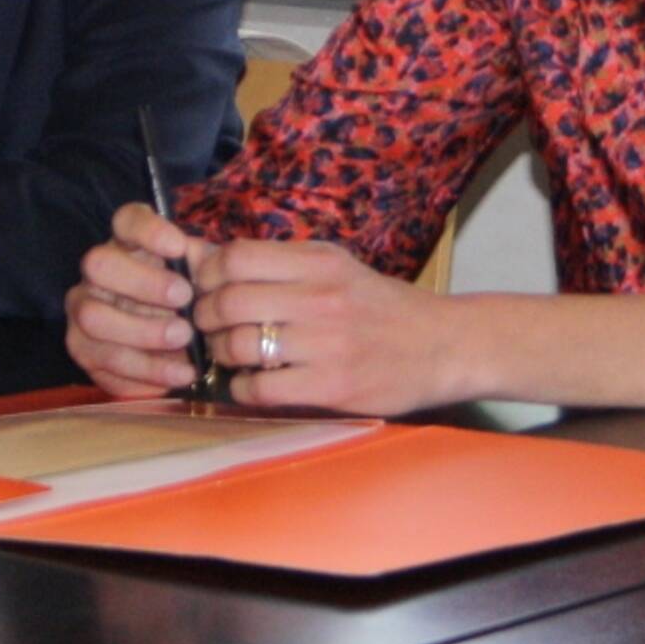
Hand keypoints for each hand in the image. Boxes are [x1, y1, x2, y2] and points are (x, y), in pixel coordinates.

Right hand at [65, 204, 209, 398]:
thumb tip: (215, 271)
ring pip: (93, 318)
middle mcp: (98, 271)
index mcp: (129, 242)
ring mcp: (83, 309)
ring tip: (185, 344)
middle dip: (142, 283)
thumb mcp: (206, 277)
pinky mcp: (82, 349)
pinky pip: (100, 363)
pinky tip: (175, 376)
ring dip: (142, 333)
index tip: (178, 246)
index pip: (127, 220)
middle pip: (98, 264)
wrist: (182, 339)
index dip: (148, 230)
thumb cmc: (193, 298)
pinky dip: (141, 373)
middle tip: (184, 300)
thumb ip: (210, 268)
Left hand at [190, 235, 461, 416]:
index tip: (205, 287)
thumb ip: (276, 264)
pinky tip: (249, 385)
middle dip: (205, 316)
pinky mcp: (331, 386)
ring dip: (221, 354)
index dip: (207, 273)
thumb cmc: (380, 307)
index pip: (237, 256)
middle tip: (209, 326)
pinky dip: (241, 389)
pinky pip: (260, 389)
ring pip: (239, 345)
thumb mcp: (335, 269)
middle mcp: (321, 296)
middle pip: (229, 300)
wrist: (443, 345)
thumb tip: (202, 254)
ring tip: (231, 356)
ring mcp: (326, 343)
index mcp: (320, 261)